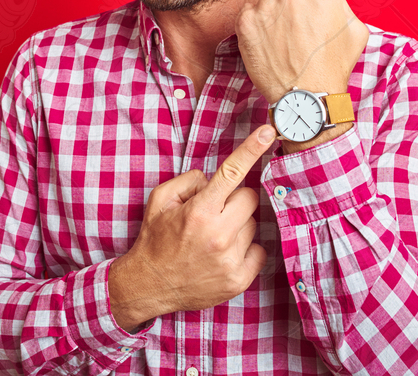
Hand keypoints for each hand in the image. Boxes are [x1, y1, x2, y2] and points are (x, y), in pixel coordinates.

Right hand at [108, 124, 275, 331]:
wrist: (149, 285)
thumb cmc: (156, 239)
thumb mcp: (160, 200)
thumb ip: (188, 181)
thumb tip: (214, 179)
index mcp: (200, 211)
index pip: (232, 173)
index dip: (251, 150)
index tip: (267, 132)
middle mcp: (218, 235)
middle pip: (249, 199)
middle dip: (235, 200)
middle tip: (216, 211)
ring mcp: (230, 260)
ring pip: (254, 225)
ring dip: (238, 225)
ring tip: (214, 237)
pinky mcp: (239, 280)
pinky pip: (259, 250)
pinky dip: (245, 249)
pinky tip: (224, 253)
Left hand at [236, 0, 368, 104]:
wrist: (305, 96)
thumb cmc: (333, 66)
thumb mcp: (355, 31)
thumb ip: (343, 2)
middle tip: (300, 17)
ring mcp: (267, 6)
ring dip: (275, 4)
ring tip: (283, 30)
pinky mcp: (246, 21)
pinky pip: (250, 8)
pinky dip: (257, 19)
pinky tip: (268, 37)